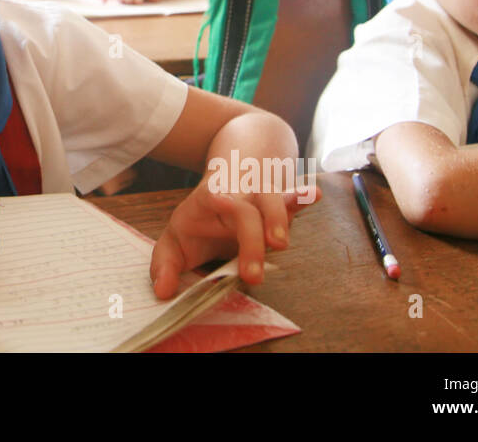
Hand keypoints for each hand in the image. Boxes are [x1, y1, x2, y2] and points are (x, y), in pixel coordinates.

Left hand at [149, 182, 320, 298]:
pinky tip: (314, 195)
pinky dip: (303, 197)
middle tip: (253, 276)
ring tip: (281, 244)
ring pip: (273, 198)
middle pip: (249, 209)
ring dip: (280, 218)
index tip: (231, 227)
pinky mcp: (280, 204)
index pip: (216, 200)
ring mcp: (260, 196)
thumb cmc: (199, 221)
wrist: (221, 186)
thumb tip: (163, 291)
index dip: (224, 210)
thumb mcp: (175, 240)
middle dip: (252, 240)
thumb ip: (165, 265)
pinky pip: (293, 198)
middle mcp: (237, 194)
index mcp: (209, 200)